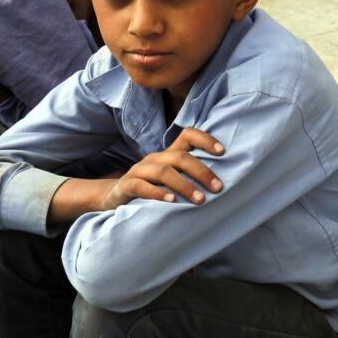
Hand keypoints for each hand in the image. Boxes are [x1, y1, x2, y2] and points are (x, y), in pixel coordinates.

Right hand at [99, 129, 225, 209]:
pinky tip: (172, 202)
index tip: (222, 151)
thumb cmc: (151, 189)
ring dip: (184, 185)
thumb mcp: (171, 180)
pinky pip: (141, 186)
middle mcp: (155, 159)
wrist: (114, 198)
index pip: (187, 135)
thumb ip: (190, 177)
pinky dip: (157, 193)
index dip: (205, 139)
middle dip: (202, 171)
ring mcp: (139, 171)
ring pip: (163, 171)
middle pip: (180, 157)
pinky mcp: (126, 186)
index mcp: (168, 155)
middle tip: (218, 188)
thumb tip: (222, 185)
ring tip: (200, 200)